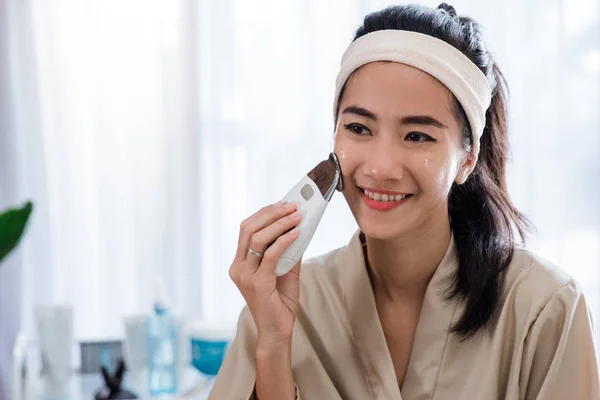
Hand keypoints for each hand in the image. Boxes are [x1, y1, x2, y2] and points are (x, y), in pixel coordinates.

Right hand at [229, 201, 302, 346]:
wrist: (277, 331)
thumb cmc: (280, 301)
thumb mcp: (285, 270)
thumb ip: (289, 250)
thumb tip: (300, 226)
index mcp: (239, 263)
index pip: (246, 229)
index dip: (264, 213)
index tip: (282, 203)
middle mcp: (238, 267)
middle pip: (249, 229)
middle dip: (272, 213)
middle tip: (292, 205)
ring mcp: (245, 275)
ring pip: (258, 239)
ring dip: (280, 223)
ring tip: (297, 215)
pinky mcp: (257, 283)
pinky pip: (271, 255)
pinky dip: (284, 241)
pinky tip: (296, 233)